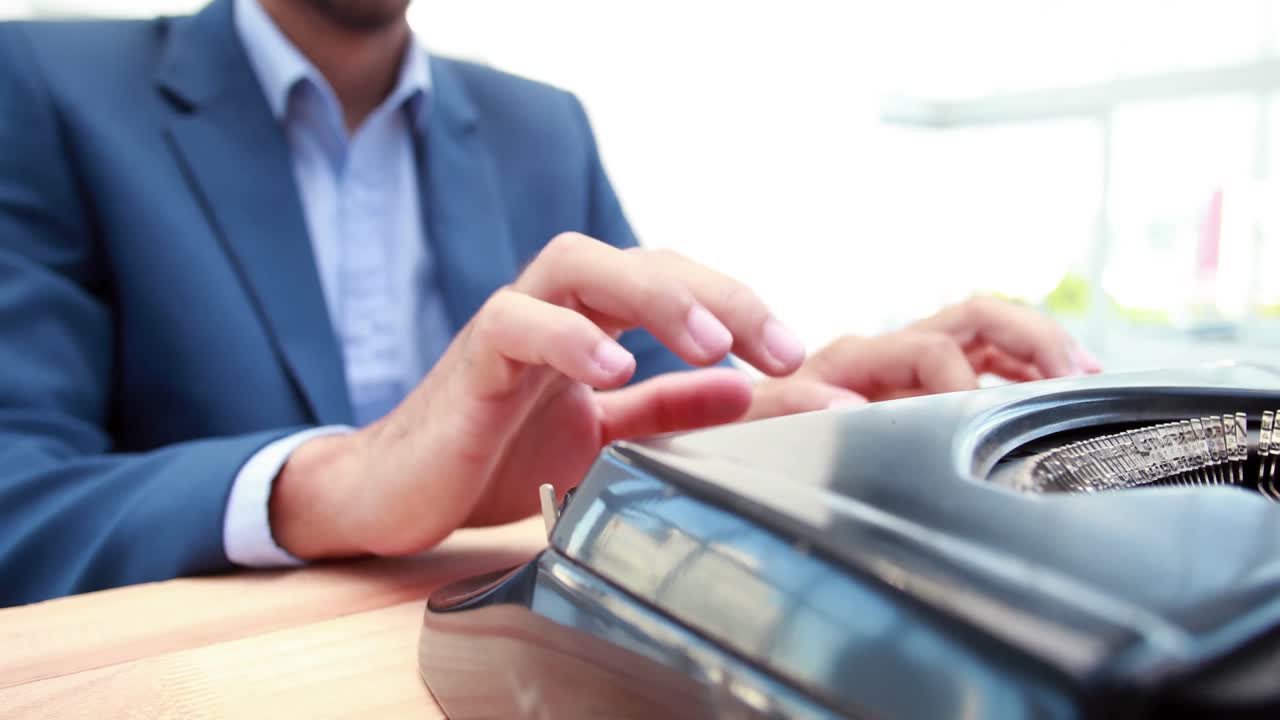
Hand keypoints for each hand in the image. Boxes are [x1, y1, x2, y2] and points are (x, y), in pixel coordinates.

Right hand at [269, 234, 806, 558]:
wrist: (399, 490)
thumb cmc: (496, 453)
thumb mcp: (604, 436)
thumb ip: (669, 409)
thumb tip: (748, 390)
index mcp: (594, 321)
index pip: (679, 286)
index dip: (742, 310)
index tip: (798, 360)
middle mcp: (556, 307)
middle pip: (643, 259)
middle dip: (719, 295)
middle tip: (780, 349)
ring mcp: (510, 325)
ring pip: (579, 264)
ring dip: (653, 295)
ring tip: (710, 341)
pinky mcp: (470, 361)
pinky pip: (515, 323)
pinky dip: (567, 338)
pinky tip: (612, 369)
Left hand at [743, 296, 1100, 419]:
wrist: (733, 427)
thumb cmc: (746, 427)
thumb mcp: (753, 419)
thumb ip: (786, 404)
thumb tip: (841, 400)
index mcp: (854, 356)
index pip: (933, 351)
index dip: (966, 383)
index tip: (987, 425)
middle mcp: (888, 353)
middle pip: (976, 319)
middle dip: (1030, 339)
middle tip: (1073, 373)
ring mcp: (909, 365)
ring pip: (990, 334)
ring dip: (1041, 347)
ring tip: (1088, 376)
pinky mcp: (921, 383)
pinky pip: (987, 362)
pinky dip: (1027, 369)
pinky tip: (1059, 391)